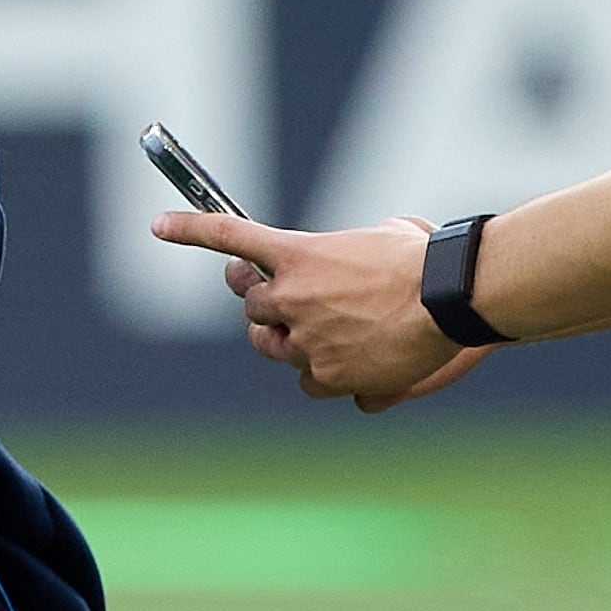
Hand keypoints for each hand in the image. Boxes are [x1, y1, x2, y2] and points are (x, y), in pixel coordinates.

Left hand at [149, 210, 488, 412]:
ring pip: (277, 350)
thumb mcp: (386, 235)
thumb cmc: (427, 259)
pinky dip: (326, 378)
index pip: (230, 238)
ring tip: (325, 336)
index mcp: (299, 255)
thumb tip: (358, 267)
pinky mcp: (330, 379)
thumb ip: (350, 253)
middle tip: (288, 303)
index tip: (157, 225)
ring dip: (291, 343)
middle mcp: (292, 299)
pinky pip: (310, 385)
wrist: (453, 301)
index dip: (189, 230)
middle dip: (266, 306)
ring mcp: (307, 344)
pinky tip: (358, 367)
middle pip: (253, 309)